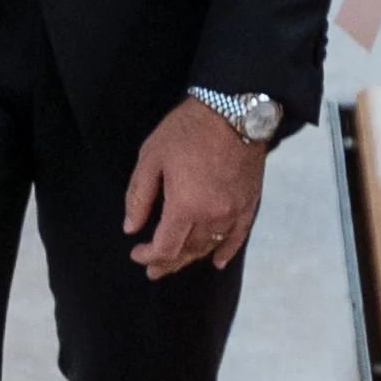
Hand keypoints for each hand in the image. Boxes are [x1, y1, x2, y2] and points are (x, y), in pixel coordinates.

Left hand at [123, 96, 266, 278]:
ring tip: (177, 262)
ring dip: (191, 257)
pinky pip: (238, 237)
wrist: (233, 110)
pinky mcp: (249, 204)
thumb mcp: (151, 158)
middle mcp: (212, 216)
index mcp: (185, 206)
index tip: (136, 253)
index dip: (148, 256)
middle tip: (153, 270)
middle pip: (187, 251)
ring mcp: (234, 212)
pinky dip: (226, 251)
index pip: (165, 247)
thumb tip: (131, 228)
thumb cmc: (187, 130)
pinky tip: (217, 261)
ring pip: (210, 246)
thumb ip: (139, 197)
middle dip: (167, 262)